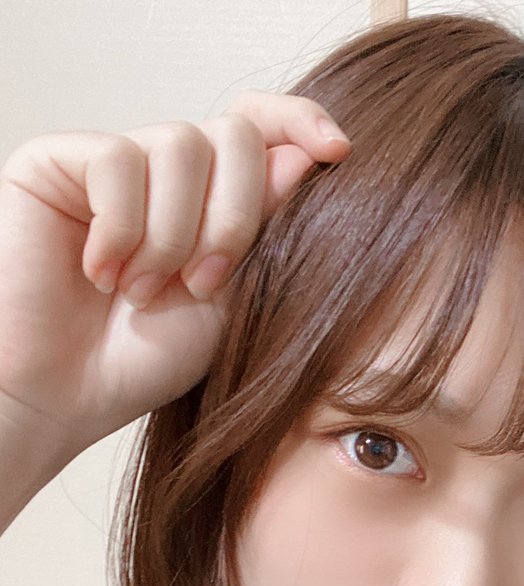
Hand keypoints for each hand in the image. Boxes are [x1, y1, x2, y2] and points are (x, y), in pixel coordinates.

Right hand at [0, 91, 350, 450]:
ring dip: (174, 235)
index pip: (261, 127)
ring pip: (180, 144)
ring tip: (142, 293)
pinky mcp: (56, 163)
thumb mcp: (230, 302)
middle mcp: (164, 172)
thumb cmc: (144, 360)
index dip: (300, 122)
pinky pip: (116, 160)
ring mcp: (112, 163)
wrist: (66, 397)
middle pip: (233, 134)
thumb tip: (301, 159)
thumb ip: (264, 231)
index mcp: (211, 199)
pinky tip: (100, 273)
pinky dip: (120, 228)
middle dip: (233, 218)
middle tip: (202, 285)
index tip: (339, 153)